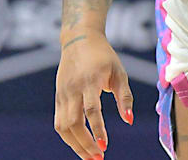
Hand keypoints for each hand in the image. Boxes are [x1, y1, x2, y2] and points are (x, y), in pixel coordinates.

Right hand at [55, 31, 133, 159]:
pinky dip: (68, 136)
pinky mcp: (58, 97)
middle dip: (85, 144)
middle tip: (98, 158)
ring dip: (75, 145)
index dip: (97, 129)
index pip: (91, 110)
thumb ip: (125, 97)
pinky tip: (80, 145)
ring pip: (63, 126)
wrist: (79, 40)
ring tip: (90, 157)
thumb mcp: (120, 72)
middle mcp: (73, 89)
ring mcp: (63, 94)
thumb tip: (129, 121)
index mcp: (91, 81)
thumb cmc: (104, 57)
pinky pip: (59, 122)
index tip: (104, 146)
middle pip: (73, 123)